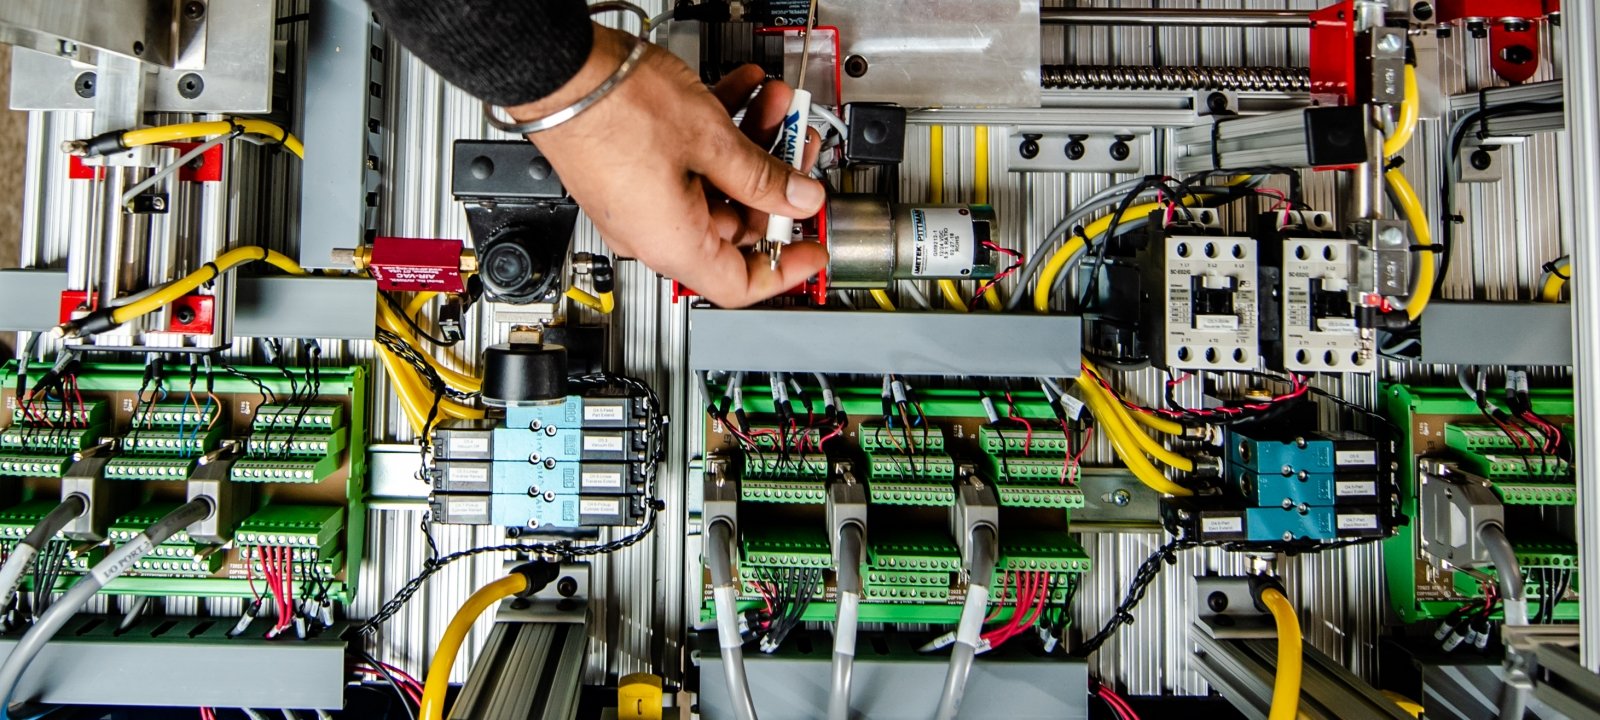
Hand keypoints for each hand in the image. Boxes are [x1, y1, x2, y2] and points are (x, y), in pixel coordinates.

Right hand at [509, 25, 826, 307]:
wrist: (559, 69)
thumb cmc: (614, 107)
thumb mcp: (711, 141)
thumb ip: (763, 177)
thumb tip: (798, 199)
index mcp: (673, 245)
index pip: (740, 284)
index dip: (785, 269)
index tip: (812, 246)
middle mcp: (653, 232)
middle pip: (734, 224)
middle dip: (773, 181)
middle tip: (797, 145)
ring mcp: (641, 201)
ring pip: (713, 185)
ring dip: (750, 144)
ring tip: (773, 103)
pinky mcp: (632, 170)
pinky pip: (686, 165)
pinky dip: (716, 133)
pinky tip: (740, 93)